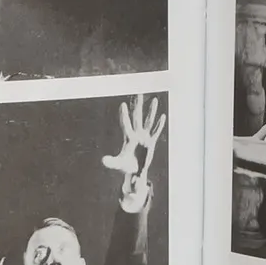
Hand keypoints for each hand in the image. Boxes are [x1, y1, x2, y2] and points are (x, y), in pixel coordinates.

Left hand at [102, 93, 166, 212]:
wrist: (134, 171)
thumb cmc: (125, 167)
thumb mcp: (118, 164)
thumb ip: (111, 162)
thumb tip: (103, 160)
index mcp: (128, 139)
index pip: (126, 125)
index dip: (124, 115)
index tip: (123, 105)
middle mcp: (136, 135)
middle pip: (137, 118)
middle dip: (138, 106)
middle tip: (138, 93)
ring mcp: (144, 137)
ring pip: (148, 121)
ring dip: (151, 111)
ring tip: (154, 99)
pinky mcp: (151, 141)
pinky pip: (156, 131)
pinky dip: (159, 124)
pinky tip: (162, 116)